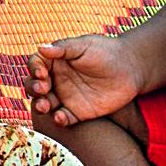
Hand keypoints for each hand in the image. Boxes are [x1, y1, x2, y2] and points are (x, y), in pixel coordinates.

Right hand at [26, 34, 142, 127]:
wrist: (130, 68)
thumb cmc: (106, 51)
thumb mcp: (84, 46)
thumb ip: (63, 48)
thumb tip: (41, 48)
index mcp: (55, 61)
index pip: (36, 65)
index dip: (34, 69)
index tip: (41, 73)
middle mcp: (57, 79)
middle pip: (35, 86)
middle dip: (34, 89)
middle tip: (43, 89)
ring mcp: (66, 97)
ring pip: (45, 104)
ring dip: (41, 106)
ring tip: (45, 106)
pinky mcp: (78, 112)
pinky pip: (63, 118)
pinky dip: (59, 120)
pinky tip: (60, 117)